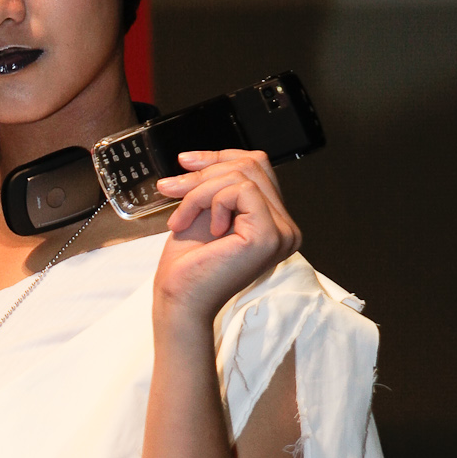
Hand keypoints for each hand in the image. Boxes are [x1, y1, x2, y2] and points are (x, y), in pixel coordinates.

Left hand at [152, 149, 300, 324]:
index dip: (219, 157)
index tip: (185, 162)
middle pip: (252, 165)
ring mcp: (282, 232)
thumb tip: (200, 156)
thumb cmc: (186, 268)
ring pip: (243, 175)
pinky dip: (213, 201)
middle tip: (172, 191)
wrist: (178, 300)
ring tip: (182, 219)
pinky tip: (208, 229)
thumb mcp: (201, 212)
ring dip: (200, 192)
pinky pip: (242, 190)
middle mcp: (285, 228)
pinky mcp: (269, 235)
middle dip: (204, 174)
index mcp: (272, 222)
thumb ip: (215, 184)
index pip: (257, 166)